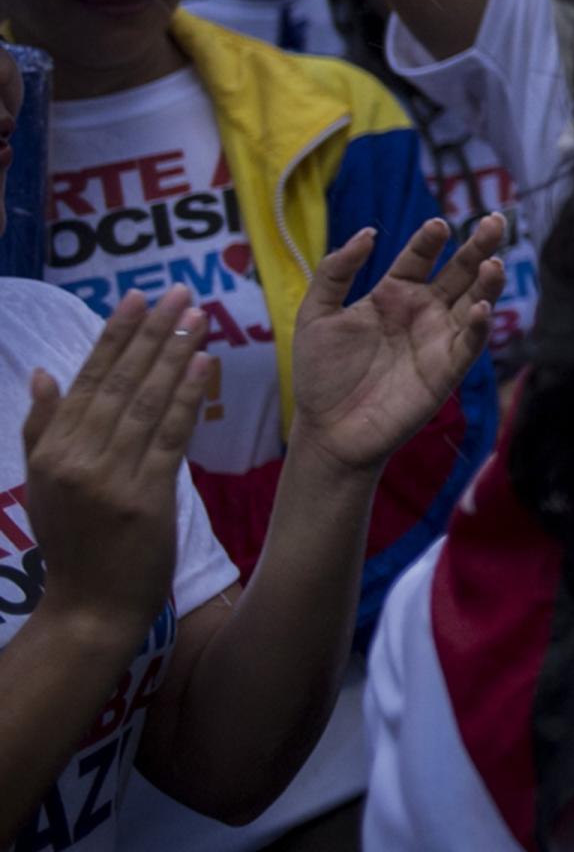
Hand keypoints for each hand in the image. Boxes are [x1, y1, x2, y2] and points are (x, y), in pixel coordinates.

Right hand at [21, 290, 216, 640]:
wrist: (91, 605)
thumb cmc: (73, 541)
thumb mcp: (43, 484)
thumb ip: (42, 427)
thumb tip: (43, 371)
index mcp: (50, 452)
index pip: (86, 380)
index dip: (114, 336)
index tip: (137, 297)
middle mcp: (76, 459)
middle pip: (119, 383)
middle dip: (152, 334)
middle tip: (180, 292)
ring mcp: (110, 479)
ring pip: (146, 403)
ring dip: (175, 355)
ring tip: (198, 316)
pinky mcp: (146, 497)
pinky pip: (170, 437)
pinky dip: (187, 398)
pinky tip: (205, 364)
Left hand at [286, 217, 502, 474]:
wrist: (327, 430)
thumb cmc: (320, 374)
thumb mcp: (316, 315)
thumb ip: (335, 271)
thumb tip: (368, 232)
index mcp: (394, 294)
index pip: (420, 257)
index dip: (430, 239)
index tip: (438, 224)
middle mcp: (423, 311)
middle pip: (459, 271)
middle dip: (478, 246)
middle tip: (495, 220)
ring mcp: (438, 338)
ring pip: (474, 302)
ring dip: (488, 283)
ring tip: (493, 263)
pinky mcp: (447, 370)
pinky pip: (470, 343)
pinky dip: (480, 326)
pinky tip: (481, 309)